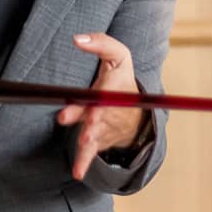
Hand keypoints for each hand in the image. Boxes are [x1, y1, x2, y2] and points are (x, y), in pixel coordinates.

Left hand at [57, 33, 145, 180]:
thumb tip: (76, 39)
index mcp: (116, 88)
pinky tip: (77, 173)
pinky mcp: (98, 139)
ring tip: (83, 146)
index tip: (93, 103)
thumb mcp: (118, 55)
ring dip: (89, 141)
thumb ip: (100, 43)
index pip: (109, 92)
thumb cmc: (120, 79)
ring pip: (96, 134)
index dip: (101, 98)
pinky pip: (92, 152)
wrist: (136, 112)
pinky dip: (84, 163)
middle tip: (85, 125)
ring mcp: (105, 127)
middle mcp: (111, 110)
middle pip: (100, 115)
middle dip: (92, 120)